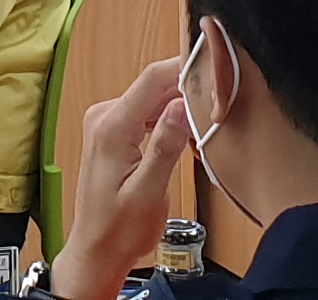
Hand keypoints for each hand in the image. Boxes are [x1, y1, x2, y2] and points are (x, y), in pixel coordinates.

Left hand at [50, 54, 199, 299]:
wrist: (97, 250)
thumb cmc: (119, 230)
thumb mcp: (148, 193)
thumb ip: (165, 147)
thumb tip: (181, 107)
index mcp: (112, 128)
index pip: (153, 78)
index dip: (186, 67)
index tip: (217, 68)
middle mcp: (104, 117)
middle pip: (154, 85)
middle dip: (189, 90)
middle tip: (221, 104)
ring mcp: (107, 123)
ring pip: (153, 98)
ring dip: (181, 106)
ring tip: (207, 123)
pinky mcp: (113, 132)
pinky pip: (147, 112)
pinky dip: (169, 118)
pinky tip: (187, 135)